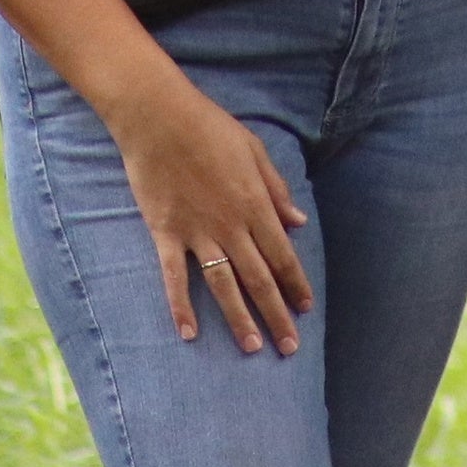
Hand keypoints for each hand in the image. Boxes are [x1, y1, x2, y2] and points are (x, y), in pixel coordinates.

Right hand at [102, 75, 311, 354]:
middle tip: (289, 348)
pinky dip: (181, 306)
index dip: (296, 285)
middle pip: (259, 278)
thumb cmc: (212, 130)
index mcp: (257, 205)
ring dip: (239, 318)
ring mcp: (197, 232)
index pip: (283, 256)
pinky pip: (175, 277)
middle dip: (276, 314)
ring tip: (251, 347)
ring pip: (224, 285)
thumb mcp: (257, 153)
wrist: (160, 119)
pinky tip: (189, 333)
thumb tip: (298, 222)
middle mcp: (232, 224)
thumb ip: (277, 191)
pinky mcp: (164, 233)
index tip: (306, 311)